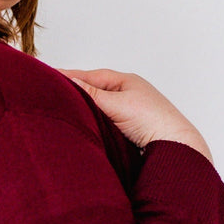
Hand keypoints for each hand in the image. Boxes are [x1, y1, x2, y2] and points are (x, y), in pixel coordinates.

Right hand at [59, 68, 213, 162]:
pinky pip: (105, 122)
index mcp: (127, 81)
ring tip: (63, 109)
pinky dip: (93, 122)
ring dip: (84, 109)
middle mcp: (128, 94)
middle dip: (74, 92)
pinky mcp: (129, 130)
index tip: (48, 76)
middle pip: (94, 90)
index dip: (70, 76)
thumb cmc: (152, 120)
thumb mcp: (115, 103)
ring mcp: (129, 112)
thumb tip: (70, 81)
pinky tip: (83, 126)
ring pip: (99, 108)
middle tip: (51, 93)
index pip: (91, 76)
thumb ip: (90, 93)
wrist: (175, 147)